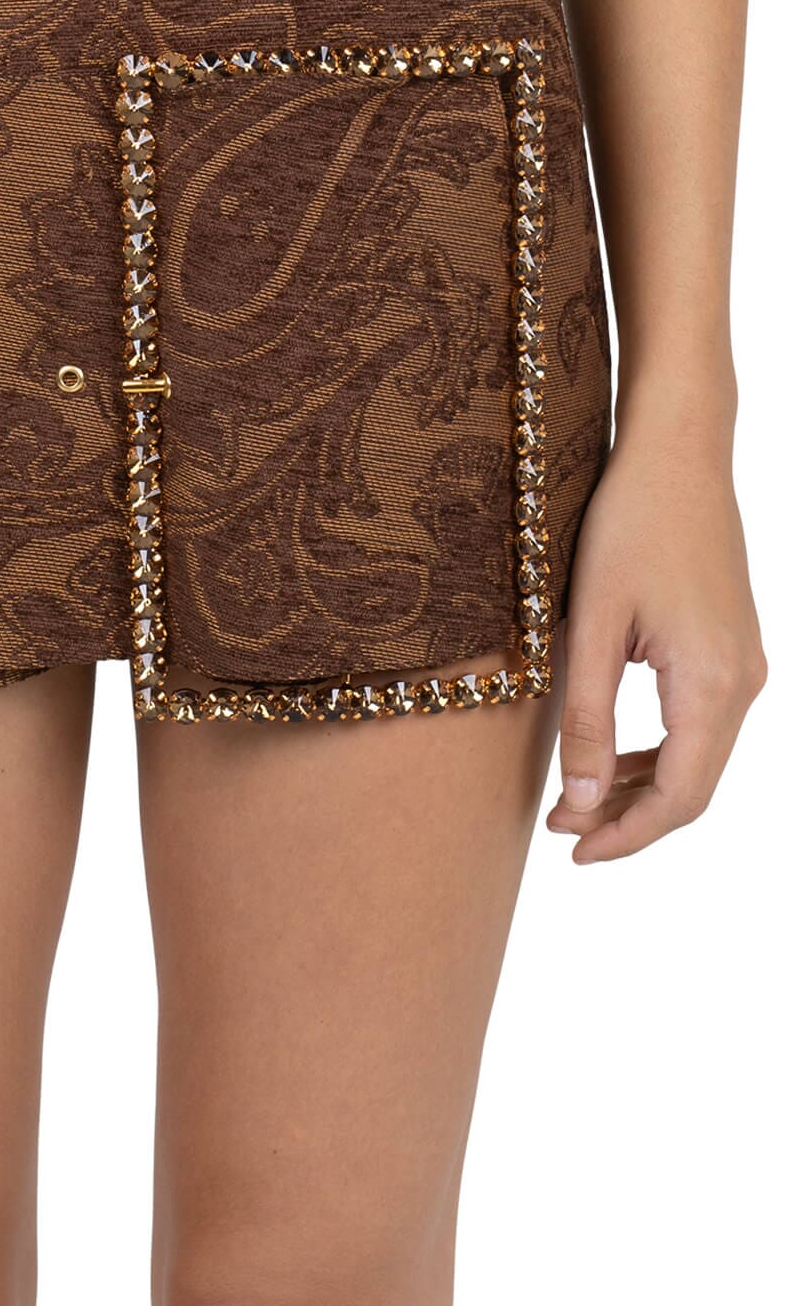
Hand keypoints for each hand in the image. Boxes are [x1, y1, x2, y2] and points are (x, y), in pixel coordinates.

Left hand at [546, 423, 765, 862]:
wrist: (678, 453)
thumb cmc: (628, 525)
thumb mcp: (591, 624)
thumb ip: (588, 718)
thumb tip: (581, 800)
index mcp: (712, 683)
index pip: (678, 796)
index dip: (626, 835)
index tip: (573, 852)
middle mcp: (742, 681)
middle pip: (693, 786)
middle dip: (628, 816)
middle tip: (561, 828)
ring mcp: (744, 664)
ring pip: (698, 757)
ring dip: (640, 784)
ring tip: (574, 797)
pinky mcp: (733, 647)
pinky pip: (701, 723)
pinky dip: (658, 749)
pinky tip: (610, 753)